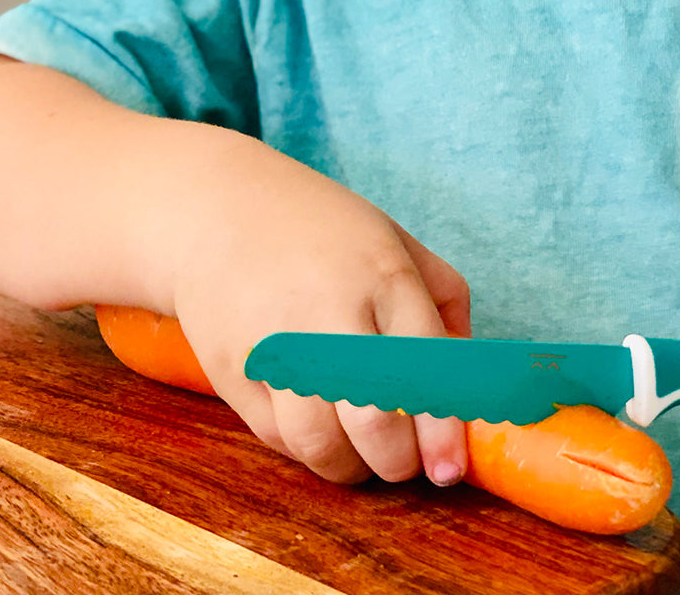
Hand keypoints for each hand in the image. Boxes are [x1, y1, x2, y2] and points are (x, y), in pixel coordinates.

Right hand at [154, 135, 470, 486]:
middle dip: (399, 460)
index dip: (442, 430)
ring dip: (352, 467)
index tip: (449, 467)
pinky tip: (320, 429)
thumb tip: (465, 367)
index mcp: (381, 274)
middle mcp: (328, 310)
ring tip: (363, 454)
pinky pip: (278, 437)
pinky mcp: (232, 370)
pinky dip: (307, 449)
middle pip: (373, 419)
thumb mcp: (393, 237)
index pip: (424, 368)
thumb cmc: (319, 227)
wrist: (214, 210)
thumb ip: (443, 296)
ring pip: (320, 443)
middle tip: (407, 463)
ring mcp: (275, 344)